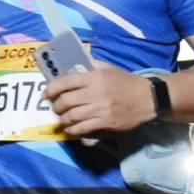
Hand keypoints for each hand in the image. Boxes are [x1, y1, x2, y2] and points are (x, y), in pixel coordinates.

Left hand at [43, 66, 157, 141]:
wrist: (148, 98)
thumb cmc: (126, 82)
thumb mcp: (108, 68)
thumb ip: (90, 65)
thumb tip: (72, 64)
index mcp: (94, 77)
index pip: (66, 82)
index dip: (51, 89)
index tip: (46, 94)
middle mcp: (95, 93)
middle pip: (66, 101)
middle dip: (56, 106)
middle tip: (55, 107)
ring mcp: (100, 109)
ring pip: (72, 116)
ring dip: (63, 119)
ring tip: (62, 118)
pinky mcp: (105, 122)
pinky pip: (82, 128)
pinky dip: (72, 129)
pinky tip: (70, 128)